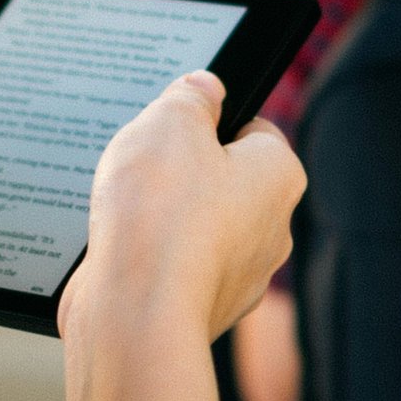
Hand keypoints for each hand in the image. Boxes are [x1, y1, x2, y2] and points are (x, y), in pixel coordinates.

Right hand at [58, 71, 303, 344]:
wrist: (135, 312)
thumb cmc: (159, 215)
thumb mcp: (169, 122)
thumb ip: (189, 95)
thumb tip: (203, 88)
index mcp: (278, 176)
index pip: (254, 129)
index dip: (210, 120)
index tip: (175, 123)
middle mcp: (271, 230)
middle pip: (224, 179)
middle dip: (182, 171)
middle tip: (144, 166)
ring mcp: (240, 276)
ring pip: (199, 226)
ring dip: (164, 217)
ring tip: (126, 211)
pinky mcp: (203, 307)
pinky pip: (176, 268)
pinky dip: (151, 258)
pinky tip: (122, 251)